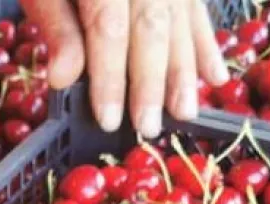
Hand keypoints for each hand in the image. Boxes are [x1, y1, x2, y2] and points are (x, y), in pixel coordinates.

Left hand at [22, 0, 228, 136]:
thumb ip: (55, 26)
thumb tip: (63, 79)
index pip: (109, 28)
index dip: (110, 76)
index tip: (110, 119)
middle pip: (152, 27)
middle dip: (153, 81)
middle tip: (151, 127)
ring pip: (180, 19)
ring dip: (185, 69)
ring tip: (186, 111)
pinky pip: (195, 10)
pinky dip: (205, 43)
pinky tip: (214, 75)